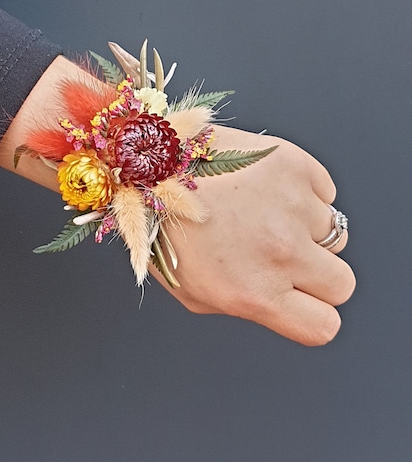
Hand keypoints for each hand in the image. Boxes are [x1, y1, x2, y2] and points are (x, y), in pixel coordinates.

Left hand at [155, 125, 354, 345]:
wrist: (149, 165)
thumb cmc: (162, 225)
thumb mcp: (191, 289)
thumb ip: (243, 305)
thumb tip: (279, 302)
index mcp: (254, 291)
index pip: (323, 326)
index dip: (312, 314)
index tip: (300, 299)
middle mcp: (280, 251)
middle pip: (341, 283)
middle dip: (317, 275)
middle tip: (283, 255)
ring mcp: (292, 205)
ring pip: (334, 234)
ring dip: (306, 229)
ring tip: (261, 212)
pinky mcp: (294, 165)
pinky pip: (325, 193)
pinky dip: (305, 194)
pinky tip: (266, 188)